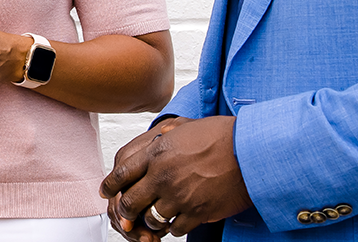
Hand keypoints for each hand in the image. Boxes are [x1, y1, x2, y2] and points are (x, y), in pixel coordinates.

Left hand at [100, 115, 251, 238]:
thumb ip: (165, 137)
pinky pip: (175, 229)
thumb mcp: (186, 127)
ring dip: (151, 220)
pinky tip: (178, 220)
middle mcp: (164, 176)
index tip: (106, 191)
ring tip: (156, 217)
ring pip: (152, 219)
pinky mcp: (197, 212)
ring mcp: (180, 197)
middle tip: (127, 213)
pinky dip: (174, 228)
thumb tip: (156, 138)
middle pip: (130, 201)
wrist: (252, 151)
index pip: (122, 172)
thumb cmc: (223, 136)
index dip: (110, 185)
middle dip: (125, 210)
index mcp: (157, 153)